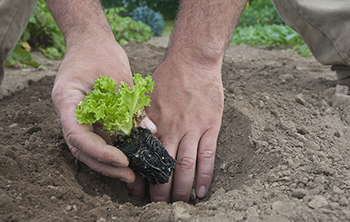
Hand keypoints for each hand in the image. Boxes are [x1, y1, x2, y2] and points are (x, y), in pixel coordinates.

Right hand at [51, 38, 136, 182]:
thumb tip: (149, 131)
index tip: (123, 160)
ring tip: (131, 173)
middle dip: (105, 165)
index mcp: (67, 100)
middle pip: (80, 148)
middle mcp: (68, 113)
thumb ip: (131, 105)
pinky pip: (96, 139)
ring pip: (87, 148)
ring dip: (107, 162)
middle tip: (130, 175)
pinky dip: (110, 150)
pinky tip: (127, 157)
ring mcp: (76, 117)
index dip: (100, 152)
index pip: (78, 136)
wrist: (90, 41)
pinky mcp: (87, 118)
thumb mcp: (119, 77)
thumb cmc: (101, 52)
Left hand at [128, 57, 223, 201]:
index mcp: (154, 125)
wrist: (193, 61)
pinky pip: (208, 156)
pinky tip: (203, 192)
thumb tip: (134, 140)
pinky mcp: (210, 127)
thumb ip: (141, 119)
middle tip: (158, 207)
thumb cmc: (168, 77)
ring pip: (186, 167)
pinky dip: (206, 177)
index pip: (145, 159)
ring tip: (179, 204)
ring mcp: (193, 129)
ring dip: (182, 189)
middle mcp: (172, 130)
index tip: (138, 193)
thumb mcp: (146, 97)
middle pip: (165, 167)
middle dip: (160, 191)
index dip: (141, 178)